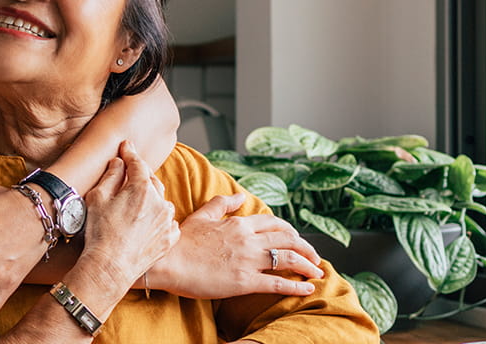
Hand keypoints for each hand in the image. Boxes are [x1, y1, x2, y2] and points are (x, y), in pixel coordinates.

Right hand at [79, 143, 180, 286]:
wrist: (110, 268)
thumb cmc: (100, 233)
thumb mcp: (97, 198)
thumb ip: (111, 176)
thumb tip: (119, 163)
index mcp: (142, 188)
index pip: (137, 163)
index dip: (130, 153)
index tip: (126, 146)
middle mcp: (160, 202)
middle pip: (151, 181)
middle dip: (139, 177)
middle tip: (127, 177)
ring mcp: (167, 221)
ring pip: (161, 201)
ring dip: (150, 200)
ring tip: (135, 206)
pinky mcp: (170, 239)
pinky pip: (167, 222)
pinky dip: (159, 219)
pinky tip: (146, 225)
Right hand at [146, 193, 323, 298]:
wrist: (167, 263)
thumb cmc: (180, 242)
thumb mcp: (202, 216)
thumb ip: (222, 204)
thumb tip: (239, 196)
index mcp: (239, 224)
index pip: (275, 224)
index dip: (291, 232)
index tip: (297, 240)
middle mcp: (248, 240)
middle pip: (288, 240)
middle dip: (306, 249)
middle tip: (315, 257)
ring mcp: (248, 260)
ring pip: (288, 259)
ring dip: (308, 266)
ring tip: (318, 273)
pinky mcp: (245, 282)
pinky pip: (278, 283)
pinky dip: (297, 286)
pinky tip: (308, 289)